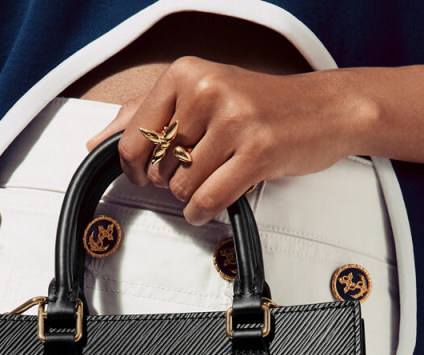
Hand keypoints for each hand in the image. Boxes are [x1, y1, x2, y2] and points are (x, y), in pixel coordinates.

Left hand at [86, 56, 359, 224]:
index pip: (133, 138)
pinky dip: (203, 212)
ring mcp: (234, 120)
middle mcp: (207, 90)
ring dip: (194, 196)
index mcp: (187, 73)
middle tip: (205, 167)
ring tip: (219, 177)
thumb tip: (96, 140)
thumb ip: (145, 114)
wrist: (327, 109)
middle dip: (175, 180)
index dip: (136, 168)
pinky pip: (207, 200)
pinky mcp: (257, 151)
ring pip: (182, 188)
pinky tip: (212, 205)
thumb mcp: (201, 96)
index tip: (149, 174)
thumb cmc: (261, 107)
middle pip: (159, 168)